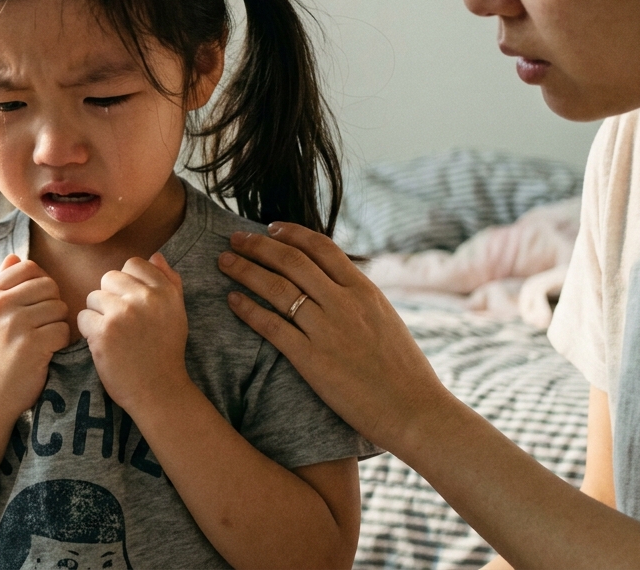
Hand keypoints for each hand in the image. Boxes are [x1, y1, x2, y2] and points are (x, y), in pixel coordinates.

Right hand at [0, 255, 70, 416]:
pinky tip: (47, 352)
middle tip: (42, 325)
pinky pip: (63, 330)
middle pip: (48, 285)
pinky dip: (61, 342)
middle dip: (53, 304)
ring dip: (58, 324)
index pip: (29, 267)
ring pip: (59, 307)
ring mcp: (14, 324)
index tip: (35, 304)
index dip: (41, 283)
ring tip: (43, 339)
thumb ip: (2, 284)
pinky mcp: (31, 344)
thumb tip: (15, 257)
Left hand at [78, 253, 193, 414]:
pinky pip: (82, 317)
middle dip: (109, 297)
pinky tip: (102, 344)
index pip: (133, 264)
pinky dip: (88, 331)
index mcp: (165, 291)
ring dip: (97, 315)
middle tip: (120, 322)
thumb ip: (169, 282)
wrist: (158, 390)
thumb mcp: (177, 313)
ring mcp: (122, 314)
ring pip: (93, 297)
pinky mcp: (103, 332)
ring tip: (113, 334)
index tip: (130, 303)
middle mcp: (145, 298)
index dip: (127, 283)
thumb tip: (155, 256)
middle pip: (108, 277)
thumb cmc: (165, 352)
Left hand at [217, 224, 452, 450]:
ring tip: (224, 261)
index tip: (270, 228)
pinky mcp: (312, 360)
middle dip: (259, 245)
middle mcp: (345, 303)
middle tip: (235, 237)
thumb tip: (340, 284)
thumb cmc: (404, 372)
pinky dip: (249, 310)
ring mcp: (328, 330)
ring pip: (277, 288)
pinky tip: (231, 301)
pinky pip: (273, 327)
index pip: (321, 248)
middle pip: (292, 261)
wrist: (415, 411)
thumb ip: (360, 299)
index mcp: (365, 290)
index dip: (291, 233)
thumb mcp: (386, 320)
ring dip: (246, 270)